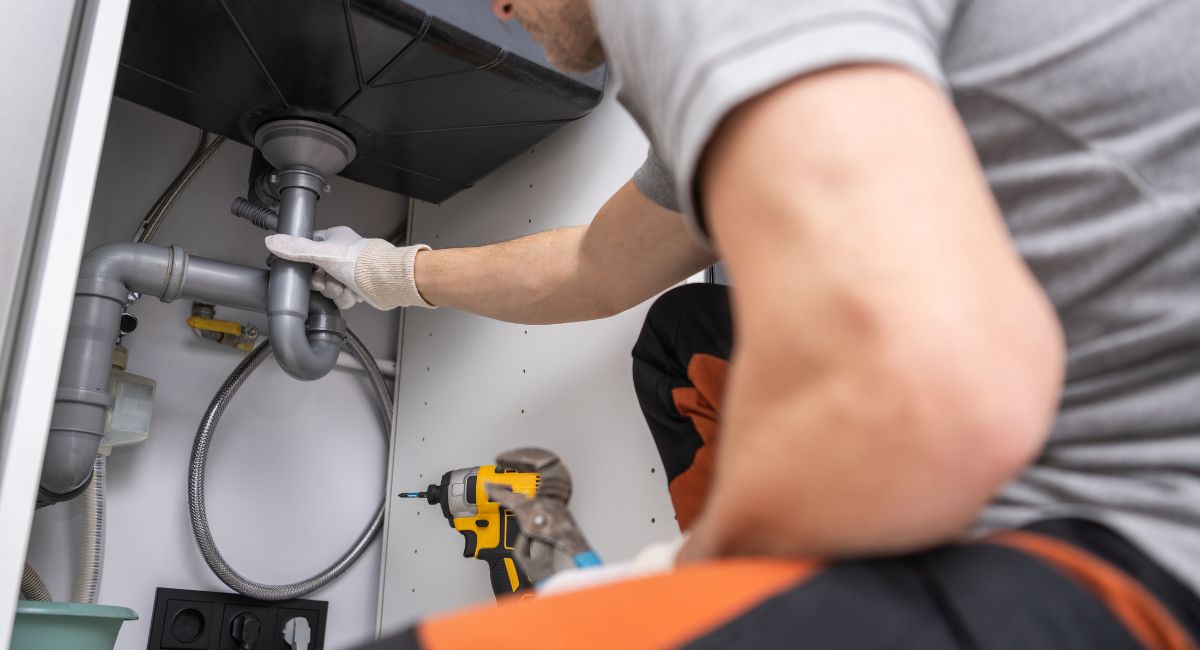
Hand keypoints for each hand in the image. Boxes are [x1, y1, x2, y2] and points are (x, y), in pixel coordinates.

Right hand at [265, 226, 432, 310]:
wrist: (384, 280)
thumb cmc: (360, 261)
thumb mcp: (320, 253)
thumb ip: (295, 249)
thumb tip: (272, 242)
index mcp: (335, 239)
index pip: (309, 249)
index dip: (305, 263)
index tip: (306, 270)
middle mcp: (343, 254)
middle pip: (318, 273)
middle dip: (322, 282)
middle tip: (327, 281)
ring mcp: (351, 271)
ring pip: (330, 287)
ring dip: (334, 291)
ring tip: (343, 286)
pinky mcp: (358, 287)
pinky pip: (342, 298)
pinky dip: (346, 299)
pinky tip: (352, 293)